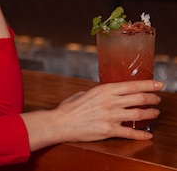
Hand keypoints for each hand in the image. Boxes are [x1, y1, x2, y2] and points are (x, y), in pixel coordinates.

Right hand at [22, 80, 163, 150]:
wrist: (61, 123)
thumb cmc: (69, 108)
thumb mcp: (84, 94)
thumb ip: (99, 94)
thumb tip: (108, 95)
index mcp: (103, 91)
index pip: (132, 85)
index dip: (149, 85)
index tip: (159, 84)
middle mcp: (110, 102)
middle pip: (139, 98)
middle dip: (152, 98)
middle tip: (157, 99)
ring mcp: (110, 117)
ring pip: (139, 114)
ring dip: (150, 113)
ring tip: (154, 112)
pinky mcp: (109, 130)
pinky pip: (130, 133)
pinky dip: (141, 135)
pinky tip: (148, 135)